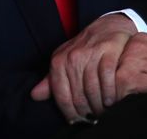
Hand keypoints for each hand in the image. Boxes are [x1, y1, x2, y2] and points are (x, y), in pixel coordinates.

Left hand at [30, 16, 146, 122]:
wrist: (108, 26)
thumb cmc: (85, 48)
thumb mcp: (65, 61)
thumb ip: (51, 80)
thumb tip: (34, 95)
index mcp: (58, 61)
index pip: (62, 96)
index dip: (70, 113)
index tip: (78, 121)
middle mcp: (73, 56)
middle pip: (79, 96)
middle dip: (86, 112)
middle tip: (93, 118)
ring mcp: (91, 52)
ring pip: (93, 89)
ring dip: (99, 106)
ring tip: (103, 112)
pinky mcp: (109, 49)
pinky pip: (108, 78)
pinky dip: (110, 92)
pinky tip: (112, 99)